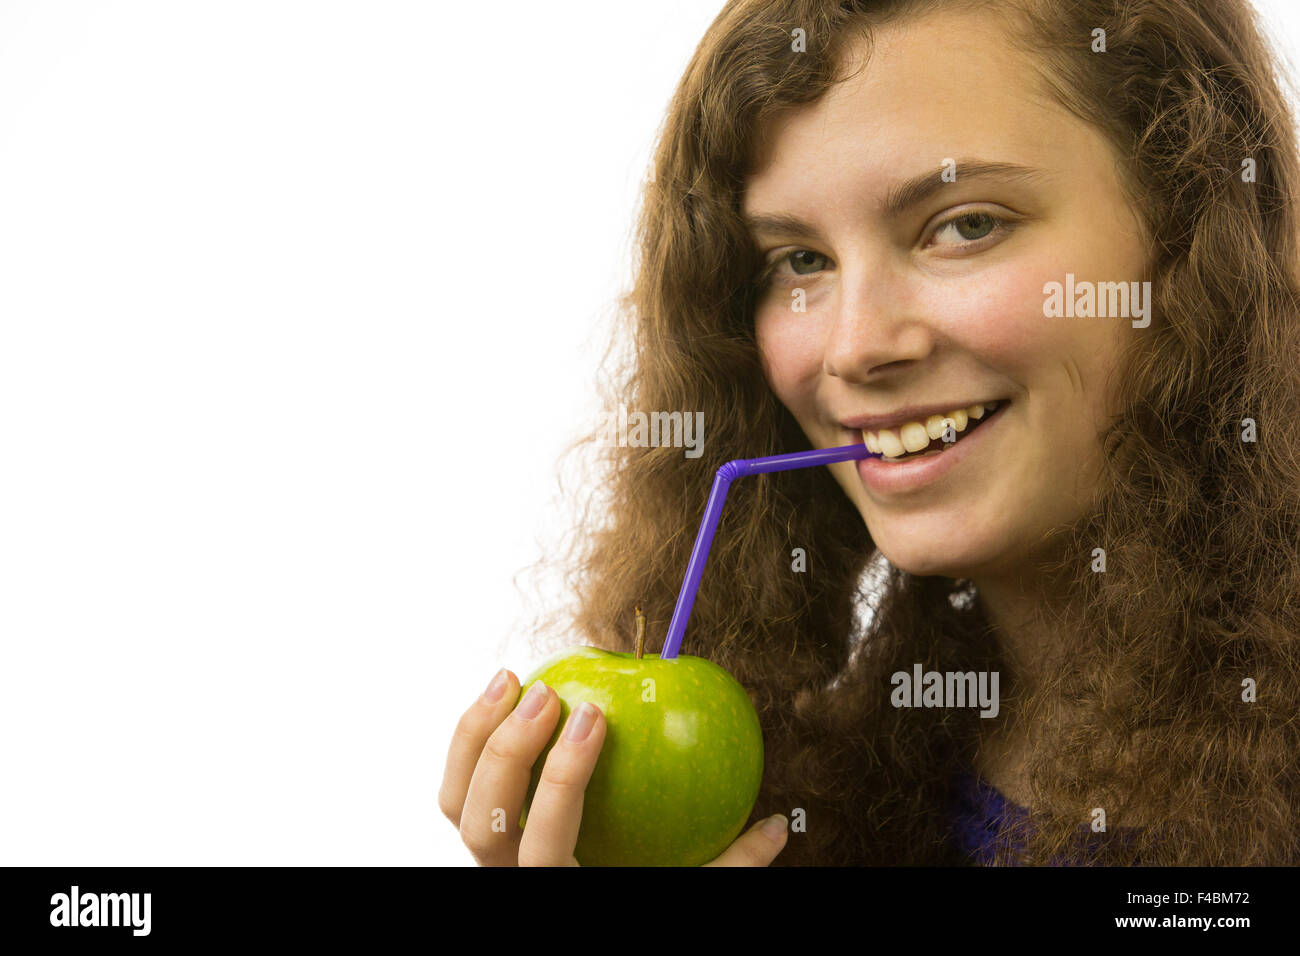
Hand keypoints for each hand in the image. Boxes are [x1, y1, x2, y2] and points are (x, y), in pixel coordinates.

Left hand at [438, 667, 788, 865]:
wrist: (581, 922)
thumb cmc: (641, 892)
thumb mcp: (684, 893)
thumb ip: (725, 866)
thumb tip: (778, 827)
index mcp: (560, 894)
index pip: (545, 842)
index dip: (560, 779)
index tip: (594, 717)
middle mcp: (509, 882)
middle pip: (482, 822)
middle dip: (510, 752)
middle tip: (549, 694)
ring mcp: (486, 859)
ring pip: (456, 801)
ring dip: (475, 734)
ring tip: (511, 678)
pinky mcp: (478, 830)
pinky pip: (459, 783)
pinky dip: (472, 734)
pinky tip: (503, 691)